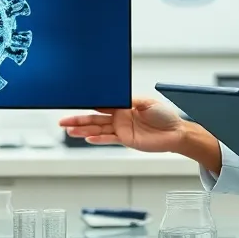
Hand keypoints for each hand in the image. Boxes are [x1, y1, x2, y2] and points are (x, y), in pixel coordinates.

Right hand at [59, 96, 185, 152]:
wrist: (175, 133)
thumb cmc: (165, 116)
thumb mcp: (148, 103)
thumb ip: (130, 100)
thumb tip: (116, 98)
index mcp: (123, 105)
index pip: (102, 104)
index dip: (89, 103)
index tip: (76, 102)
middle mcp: (120, 117)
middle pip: (95, 118)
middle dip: (78, 119)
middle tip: (63, 120)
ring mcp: (121, 129)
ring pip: (98, 129)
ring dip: (83, 130)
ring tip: (69, 131)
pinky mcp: (125, 139)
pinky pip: (108, 139)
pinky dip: (97, 139)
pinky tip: (86, 138)